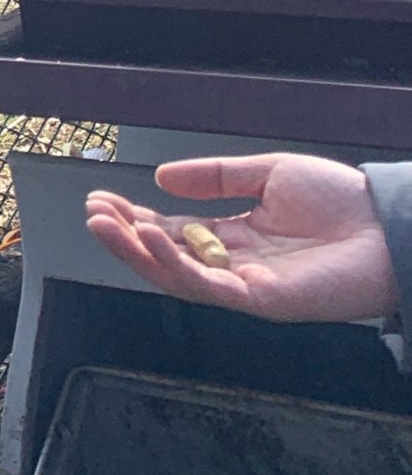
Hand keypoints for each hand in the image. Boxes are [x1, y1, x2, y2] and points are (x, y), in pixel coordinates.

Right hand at [85, 154, 396, 322]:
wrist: (386, 223)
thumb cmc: (342, 201)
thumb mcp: (267, 174)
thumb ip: (216, 177)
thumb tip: (163, 179)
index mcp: (236, 236)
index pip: (173, 231)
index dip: (135, 217)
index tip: (102, 199)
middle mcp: (235, 265)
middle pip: (166, 257)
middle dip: (125, 237)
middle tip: (92, 214)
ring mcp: (247, 286)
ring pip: (177, 276)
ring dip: (136, 252)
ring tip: (105, 225)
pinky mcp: (263, 300)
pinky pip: (208, 285)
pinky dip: (175, 263)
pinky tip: (151, 238)